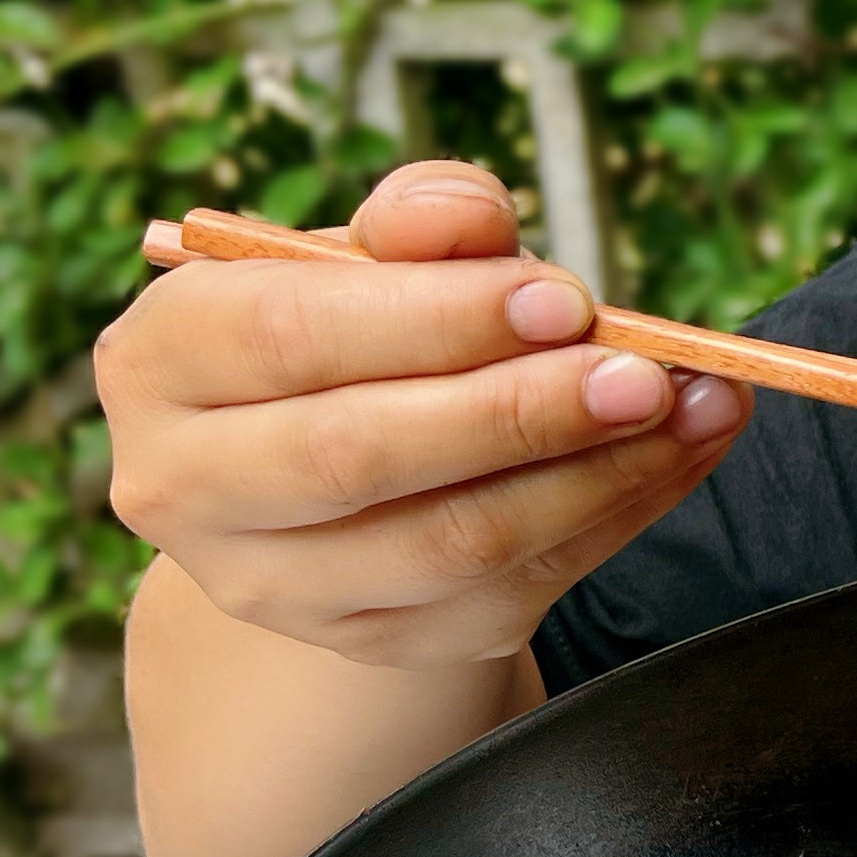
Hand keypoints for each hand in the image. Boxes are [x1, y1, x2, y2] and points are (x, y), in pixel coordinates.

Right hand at [99, 161, 751, 670]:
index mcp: (162, 360)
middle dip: (519, 410)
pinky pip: (519, 586)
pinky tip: (684, 449)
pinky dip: (622, 511)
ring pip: (452, 542)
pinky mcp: (381, 641)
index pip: (287, 334)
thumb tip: (468, 215)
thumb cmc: (357, 331)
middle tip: (640, 370)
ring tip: (694, 403)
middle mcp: (187, 486)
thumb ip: (420, 220)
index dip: (436, 317)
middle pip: (358, 456)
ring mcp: (280, 585)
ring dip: (597, 471)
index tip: (561, 297)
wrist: (346, 466)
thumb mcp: (374, 256)